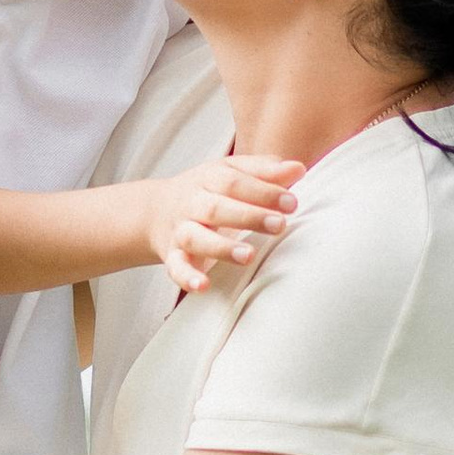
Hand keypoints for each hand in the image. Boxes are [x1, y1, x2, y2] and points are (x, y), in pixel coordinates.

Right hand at [142, 153, 303, 298]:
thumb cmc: (207, 191)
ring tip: (249, 255)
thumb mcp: (231, 172)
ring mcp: (181, 231)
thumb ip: (265, 171)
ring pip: (196, 238)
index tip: (291, 202)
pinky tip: (203, 285)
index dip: (263, 192)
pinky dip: (187, 277)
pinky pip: (175, 268)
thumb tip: (299, 169)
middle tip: (279, 225)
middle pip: (216, 208)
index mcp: (208, 179)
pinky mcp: (172, 256)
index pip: (234, 182)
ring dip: (221, 247)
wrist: (155, 210)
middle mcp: (192, 204)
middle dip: (248, 216)